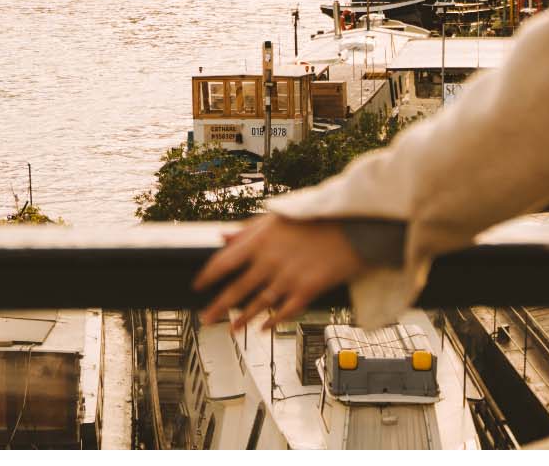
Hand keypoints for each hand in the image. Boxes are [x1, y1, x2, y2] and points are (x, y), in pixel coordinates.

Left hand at [192, 214, 364, 331]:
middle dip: (218, 306)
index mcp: (259, 241)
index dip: (207, 276)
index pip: (224, 262)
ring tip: (230, 330)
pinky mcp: (308, 290)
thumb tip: (222, 237)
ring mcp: (288, 278)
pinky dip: (273, 321)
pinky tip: (264, 329)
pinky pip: (285, 311)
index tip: (197, 286)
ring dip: (243, 319)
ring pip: (259, 304)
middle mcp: (270, 261)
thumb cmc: (313, 219)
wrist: (352, 226)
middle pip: (237, 289)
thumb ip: (246, 230)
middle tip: (205, 319)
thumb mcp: (275, 217)